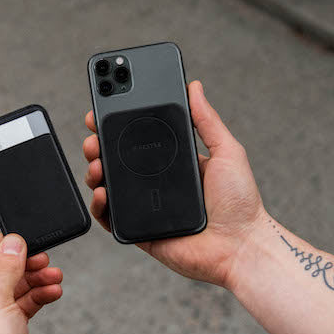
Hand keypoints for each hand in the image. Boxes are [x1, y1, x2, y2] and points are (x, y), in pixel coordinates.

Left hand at [0, 233, 62, 333]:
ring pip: (9, 289)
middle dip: (18, 264)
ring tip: (54, 276)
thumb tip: (12, 243)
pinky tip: (52, 291)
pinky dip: (36, 297)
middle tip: (41, 258)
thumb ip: (6, 267)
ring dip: (32, 280)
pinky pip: (19, 306)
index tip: (15, 240)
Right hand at [82, 80, 266, 287]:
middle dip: (99, 145)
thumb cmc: (240, 203)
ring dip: (95, 172)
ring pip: (109, 187)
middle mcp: (157, 184)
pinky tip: (102, 192)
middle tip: (93, 137)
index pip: (140, 140)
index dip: (119, 125)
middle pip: (117, 161)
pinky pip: (111, 219)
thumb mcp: (227, 151)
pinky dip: (99, 206)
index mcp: (174, 164)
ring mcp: (146, 209)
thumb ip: (207, 120)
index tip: (103, 110)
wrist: (240, 246)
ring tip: (96, 162)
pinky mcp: (140, 232)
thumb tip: (194, 87)